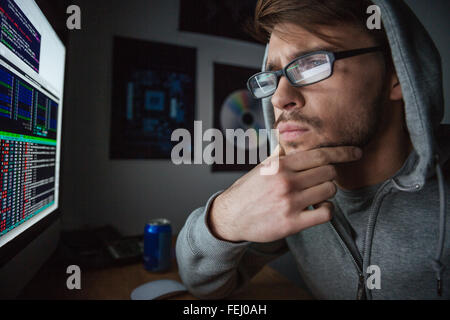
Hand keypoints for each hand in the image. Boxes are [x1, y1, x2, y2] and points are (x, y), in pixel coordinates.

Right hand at [208, 145, 361, 241]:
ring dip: (327, 192)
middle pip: (329, 172)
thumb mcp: (262, 168)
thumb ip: (281, 156)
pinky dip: (327, 210)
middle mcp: (286, 181)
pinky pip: (325, 213)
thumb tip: (292, 140)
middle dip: (330, 175)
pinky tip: (318, 208)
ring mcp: (290, 202)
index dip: (342, 152)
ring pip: (329, 191)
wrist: (230, 216)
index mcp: (280, 165)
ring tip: (316, 195)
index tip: (356, 152)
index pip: (320, 154)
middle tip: (322, 180)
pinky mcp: (292, 223)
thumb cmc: (248, 191)